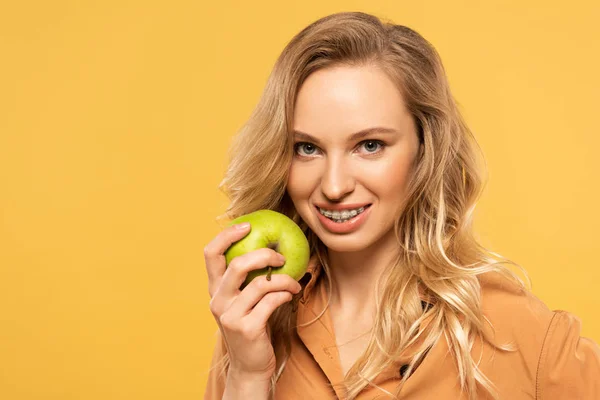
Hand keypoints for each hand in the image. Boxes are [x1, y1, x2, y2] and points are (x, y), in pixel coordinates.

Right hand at [204, 222, 301, 379]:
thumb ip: (248, 278)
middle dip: (264, 255)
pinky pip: (271, 302)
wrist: (250, 365)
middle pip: (237, 265)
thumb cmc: (253, 326)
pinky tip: (291, 295)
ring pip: (260, 284)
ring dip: (283, 280)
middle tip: (281, 256)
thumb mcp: (244, 301)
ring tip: (294, 282)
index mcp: (215, 289)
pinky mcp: (247, 328)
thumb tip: (273, 245)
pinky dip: (285, 294)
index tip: (247, 225)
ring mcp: (230, 316)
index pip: (211, 254)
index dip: (226, 235)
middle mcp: (218, 300)